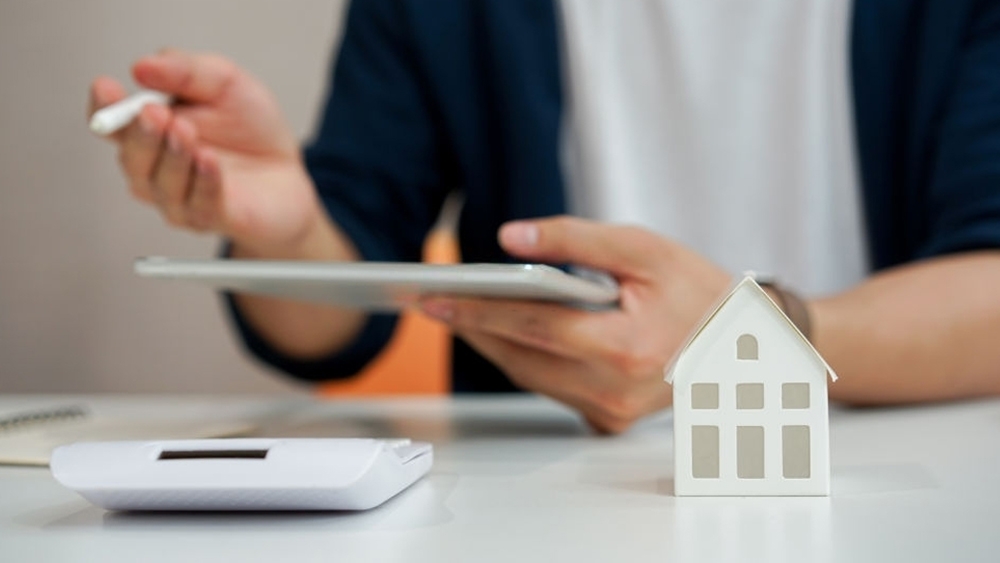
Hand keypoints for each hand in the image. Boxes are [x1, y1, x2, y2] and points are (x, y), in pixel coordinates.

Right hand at [88, 49, 326, 257]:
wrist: (289, 170)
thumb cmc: (250, 128)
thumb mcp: (226, 83)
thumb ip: (187, 71)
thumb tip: (144, 66)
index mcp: (151, 130)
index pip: (110, 122)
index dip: (104, 106)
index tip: (106, 87)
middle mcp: (155, 169)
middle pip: (131, 157)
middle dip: (141, 134)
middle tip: (154, 113)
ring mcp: (179, 199)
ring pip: (160, 184)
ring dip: (172, 157)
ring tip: (186, 132)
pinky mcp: (212, 218)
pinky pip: (199, 205)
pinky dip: (203, 182)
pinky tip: (208, 161)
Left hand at [421, 217, 730, 433]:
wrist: (745, 342)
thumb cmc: (698, 290)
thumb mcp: (642, 249)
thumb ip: (574, 240)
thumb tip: (509, 239)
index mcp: (626, 349)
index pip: (534, 327)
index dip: (481, 310)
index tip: (436, 298)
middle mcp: (615, 391)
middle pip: (522, 358)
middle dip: (475, 328)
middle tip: (435, 301)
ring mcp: (612, 412)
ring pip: (531, 377)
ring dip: (494, 344)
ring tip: (461, 311)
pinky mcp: (609, 418)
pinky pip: (551, 388)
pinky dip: (525, 359)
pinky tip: (506, 332)